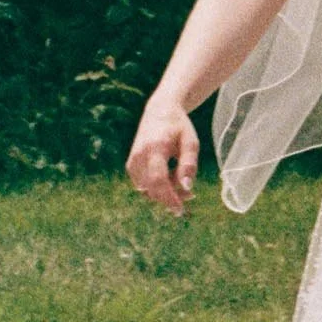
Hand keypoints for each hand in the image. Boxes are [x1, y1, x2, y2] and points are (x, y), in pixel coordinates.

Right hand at [126, 96, 198, 211]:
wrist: (159, 111)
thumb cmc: (179, 127)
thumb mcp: (191, 142)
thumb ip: (189, 165)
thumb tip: (187, 188)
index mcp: (155, 147)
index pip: (158, 180)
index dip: (168, 198)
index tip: (180, 210)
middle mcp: (140, 155)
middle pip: (152, 188)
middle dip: (171, 197)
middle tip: (191, 195)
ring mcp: (133, 161)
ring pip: (147, 190)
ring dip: (164, 192)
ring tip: (180, 179)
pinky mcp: (131, 165)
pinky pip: (143, 185)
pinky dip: (156, 187)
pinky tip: (169, 176)